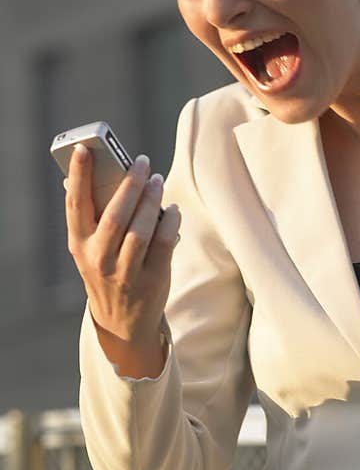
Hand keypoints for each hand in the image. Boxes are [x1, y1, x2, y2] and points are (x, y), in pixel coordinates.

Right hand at [64, 144, 181, 370]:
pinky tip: (173, 210)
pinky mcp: (152, 280)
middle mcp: (99, 259)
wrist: (122, 321)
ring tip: (157, 181)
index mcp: (79, 245)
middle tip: (142, 162)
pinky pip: (164, 244)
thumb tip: (93, 175)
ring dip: (152, 201)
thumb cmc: (107, 270)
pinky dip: (170, 223)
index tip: (85, 149)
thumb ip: (94, 217)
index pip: (76, 205)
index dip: (79, 175)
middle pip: (115, 215)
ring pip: (141, 229)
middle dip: (130, 184)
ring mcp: (125, 272)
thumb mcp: (91, 248)